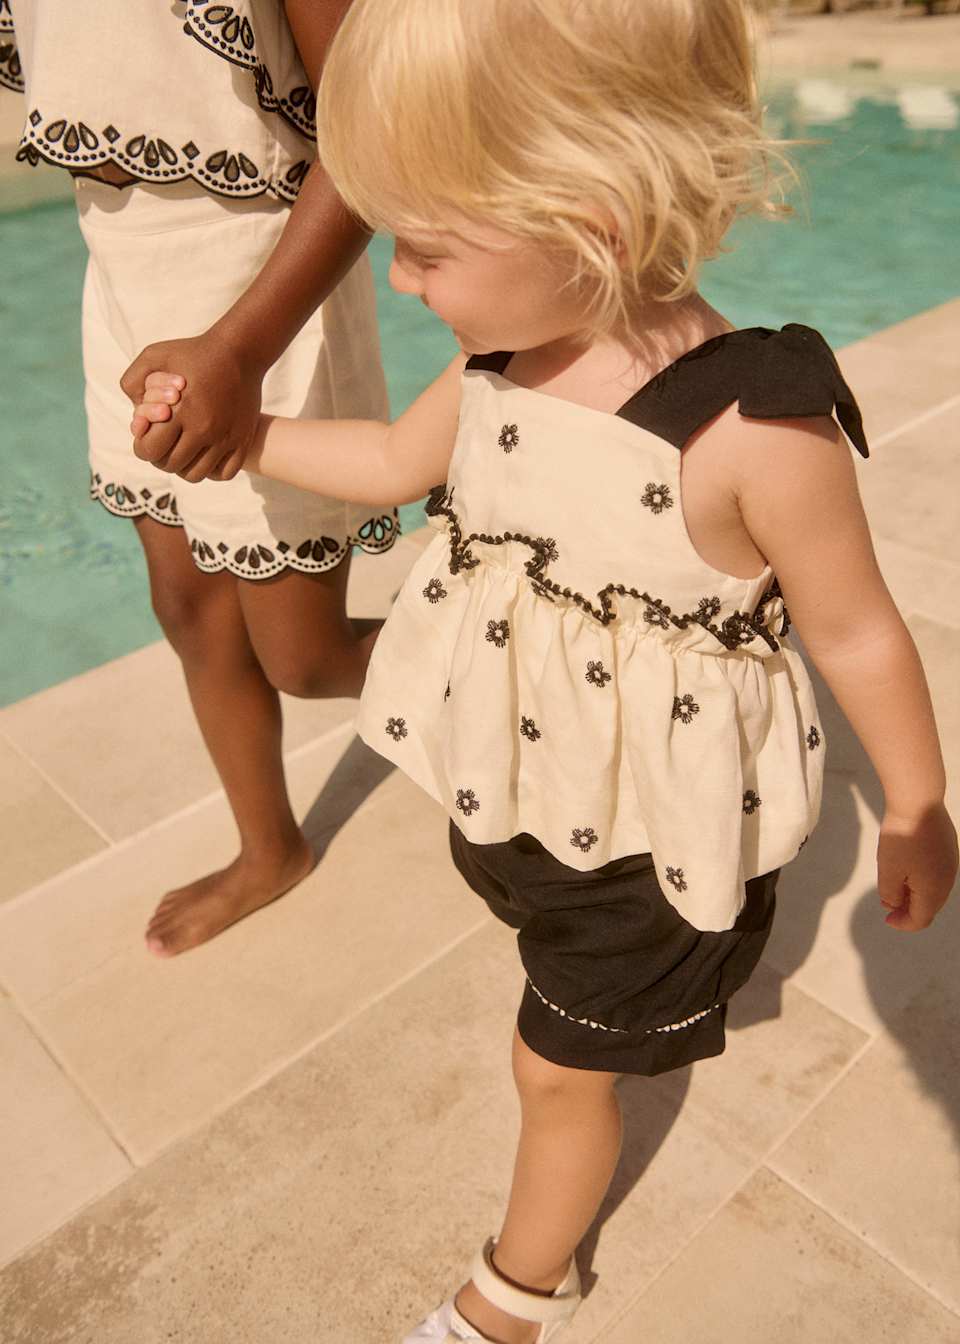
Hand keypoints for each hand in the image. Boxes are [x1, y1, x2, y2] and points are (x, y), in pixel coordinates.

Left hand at [121, 331, 266, 481]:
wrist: (240, 352)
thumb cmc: (193, 353)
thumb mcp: (154, 355)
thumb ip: (133, 381)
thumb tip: (134, 418)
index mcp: (180, 410)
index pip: (150, 450)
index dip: (142, 448)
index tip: (145, 438)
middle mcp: (203, 428)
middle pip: (171, 465)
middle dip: (160, 457)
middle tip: (162, 445)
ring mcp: (225, 438)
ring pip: (195, 475)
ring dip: (184, 467)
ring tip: (182, 451)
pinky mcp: (242, 441)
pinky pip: (223, 474)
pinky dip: (211, 471)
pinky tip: (205, 455)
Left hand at [877, 802, 957, 930]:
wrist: (919, 801)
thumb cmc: (901, 837)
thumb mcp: (888, 869)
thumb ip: (890, 893)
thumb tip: (894, 904)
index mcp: (933, 891)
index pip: (920, 919)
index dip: (903, 923)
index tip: (886, 918)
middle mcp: (947, 880)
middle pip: (929, 906)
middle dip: (909, 909)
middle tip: (888, 904)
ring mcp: (951, 863)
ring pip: (934, 889)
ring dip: (915, 893)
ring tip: (893, 885)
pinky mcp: (949, 848)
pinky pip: (937, 872)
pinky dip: (921, 878)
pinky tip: (906, 867)